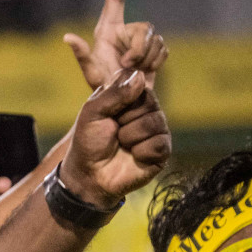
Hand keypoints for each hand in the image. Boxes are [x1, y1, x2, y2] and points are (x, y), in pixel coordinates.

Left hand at [59, 68, 169, 208]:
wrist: (89, 175)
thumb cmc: (89, 142)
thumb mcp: (92, 112)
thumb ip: (113, 93)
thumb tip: (139, 76)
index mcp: (132, 97)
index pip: (138, 83)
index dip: (120, 100)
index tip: (107, 114)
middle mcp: (148, 110)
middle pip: (149, 103)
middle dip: (124, 120)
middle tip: (114, 132)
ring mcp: (157, 130)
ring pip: (154, 122)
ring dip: (130, 136)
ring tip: (121, 144)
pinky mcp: (162, 150)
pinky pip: (159, 143)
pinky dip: (140, 152)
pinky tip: (132, 156)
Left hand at [63, 0, 167, 88]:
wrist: (120, 105)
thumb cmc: (101, 90)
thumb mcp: (90, 73)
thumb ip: (81, 54)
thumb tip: (67, 37)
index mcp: (107, 30)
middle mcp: (125, 32)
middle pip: (144, 28)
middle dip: (138, 49)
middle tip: (126, 66)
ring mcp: (140, 41)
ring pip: (156, 40)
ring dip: (146, 59)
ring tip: (132, 72)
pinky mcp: (154, 52)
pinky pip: (163, 50)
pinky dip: (156, 63)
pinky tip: (144, 72)